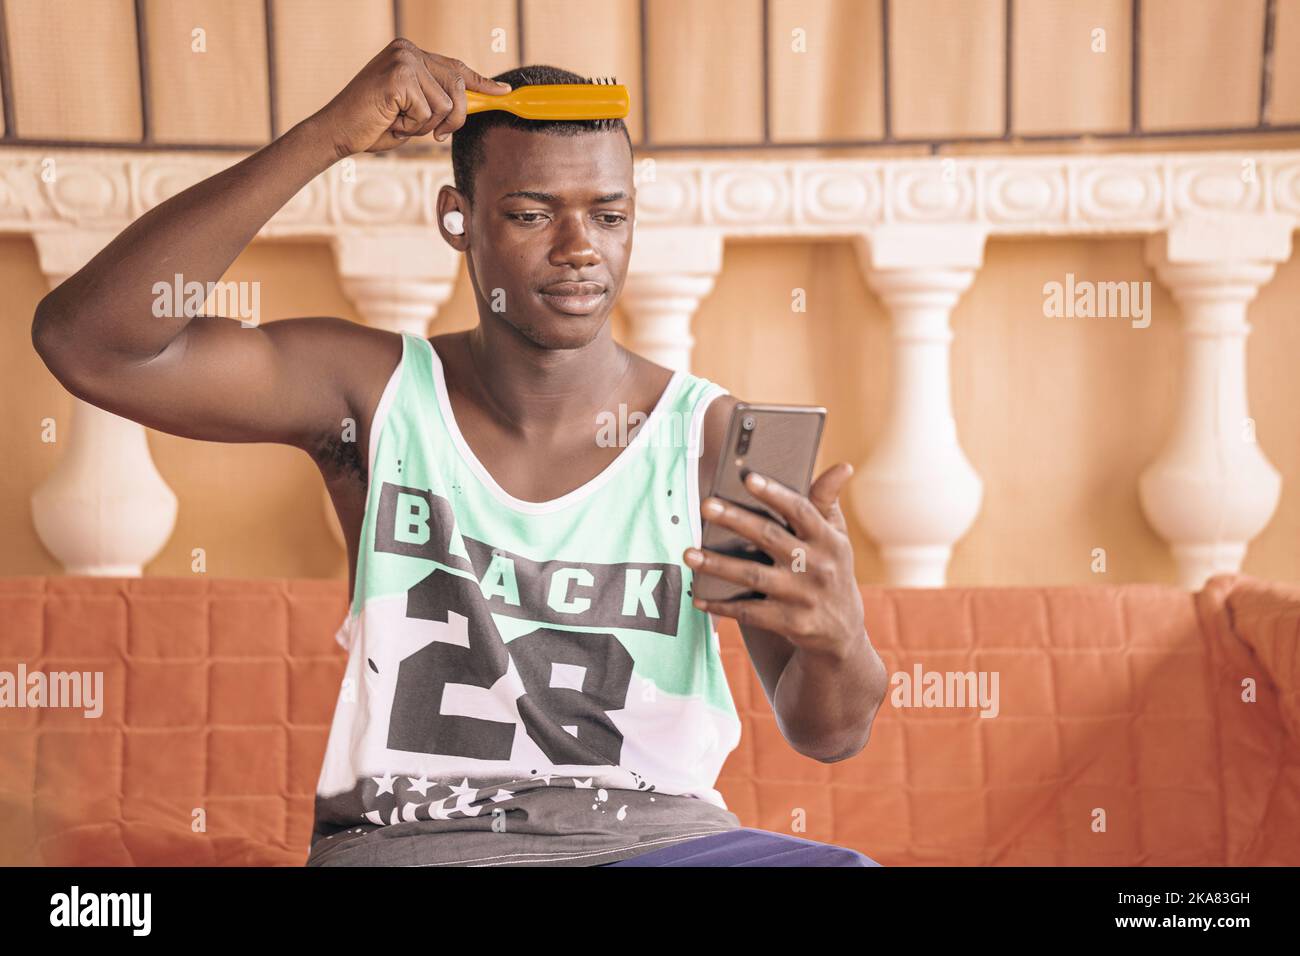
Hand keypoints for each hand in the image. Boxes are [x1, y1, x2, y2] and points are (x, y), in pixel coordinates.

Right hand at [311, 37, 510, 158]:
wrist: (336, 132)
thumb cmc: (372, 125)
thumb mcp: (413, 111)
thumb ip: (437, 103)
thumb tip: (469, 106)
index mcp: (411, 54)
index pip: (455, 67)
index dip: (482, 82)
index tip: (504, 91)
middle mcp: (408, 50)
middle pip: (458, 87)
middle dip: (454, 119)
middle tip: (435, 134)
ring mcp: (403, 61)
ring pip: (445, 104)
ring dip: (426, 125)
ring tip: (399, 123)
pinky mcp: (399, 77)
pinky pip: (428, 113)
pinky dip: (412, 127)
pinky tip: (390, 121)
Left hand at [684, 464, 865, 659]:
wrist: (841, 631)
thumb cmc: (831, 569)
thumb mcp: (837, 537)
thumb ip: (828, 502)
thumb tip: (843, 465)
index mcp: (828, 539)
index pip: (800, 510)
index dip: (775, 493)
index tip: (749, 478)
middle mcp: (818, 566)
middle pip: (769, 537)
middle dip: (735, 520)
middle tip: (705, 506)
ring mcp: (803, 596)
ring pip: (753, 575)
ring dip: (718, 564)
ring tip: (688, 553)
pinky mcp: (790, 622)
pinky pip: (749, 612)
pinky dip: (722, 605)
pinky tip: (698, 597)